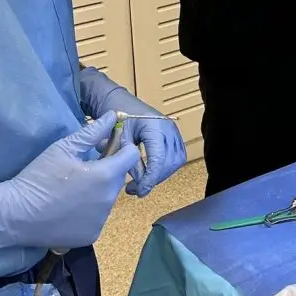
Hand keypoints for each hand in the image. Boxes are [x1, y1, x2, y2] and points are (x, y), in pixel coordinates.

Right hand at [0, 112, 140, 256]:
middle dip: (108, 168)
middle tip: (85, 166)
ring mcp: (101, 221)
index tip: (105, 147)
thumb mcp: (65, 148)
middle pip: (119, 177)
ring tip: (75, 187)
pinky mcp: (91, 236)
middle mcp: (109, 200)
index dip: (121, 147)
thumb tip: (113, 116)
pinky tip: (70, 207)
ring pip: (109, 197)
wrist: (14, 215)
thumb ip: (93, 132)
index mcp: (105, 176)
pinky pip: (98, 217)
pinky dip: (90, 211)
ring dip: (99, 190)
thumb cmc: (39, 177)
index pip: (131, 155)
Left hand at [79, 66, 186, 196]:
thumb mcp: (120, 141)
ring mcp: (174, 131)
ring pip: (176, 161)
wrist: (121, 103)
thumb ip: (128, 162)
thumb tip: (139, 184)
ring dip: (162, 174)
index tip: (140, 191)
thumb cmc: (118, 119)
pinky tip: (151, 172)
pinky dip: (166, 167)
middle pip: (170, 162)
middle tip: (137, 189)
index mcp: (154, 127)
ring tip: (144, 181)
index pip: (158, 159)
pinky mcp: (174, 135)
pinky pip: (176, 156)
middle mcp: (169, 128)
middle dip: (155, 179)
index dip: (151, 178)